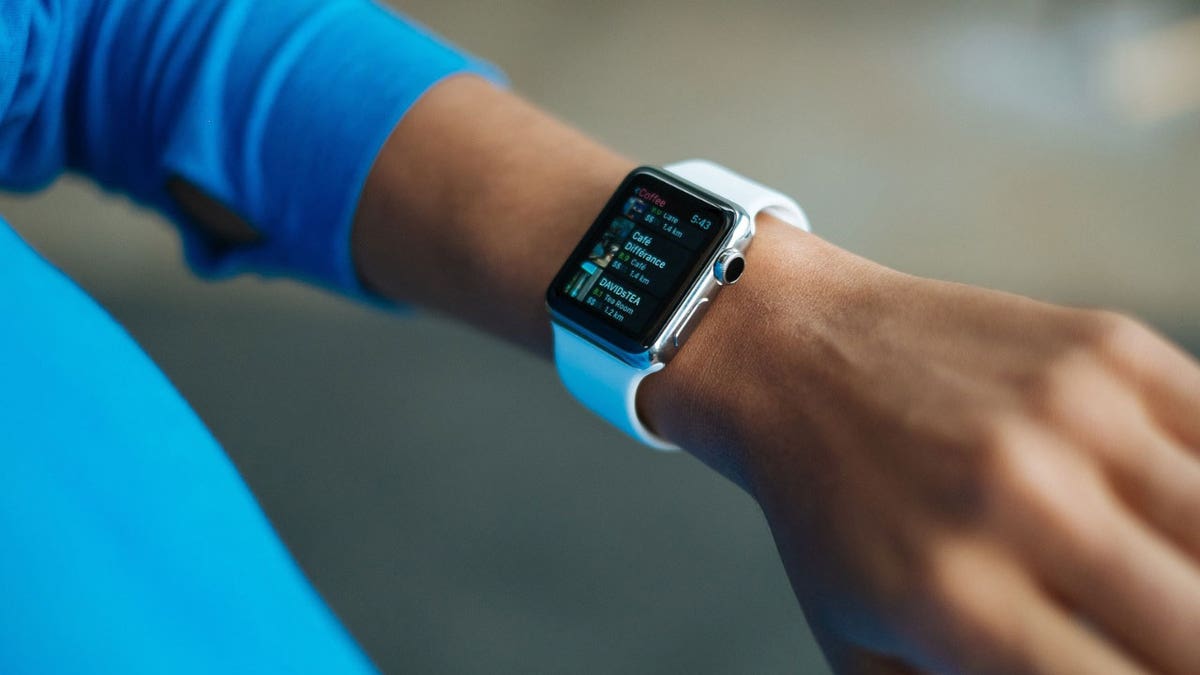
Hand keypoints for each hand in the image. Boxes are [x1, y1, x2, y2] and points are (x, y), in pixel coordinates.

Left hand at [643, 218, 1199, 673]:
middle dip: (1181, 647)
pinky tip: (1171, 514)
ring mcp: (1076, 414)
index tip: (1132, 667)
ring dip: (1195, 568)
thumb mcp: (866, 649)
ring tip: (1156, 576)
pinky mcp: (1109, 348)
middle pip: (1196, 634)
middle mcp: (1025, 504)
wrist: (794, 354)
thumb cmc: (832, 516)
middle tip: (1153, 633)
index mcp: (960, 602)